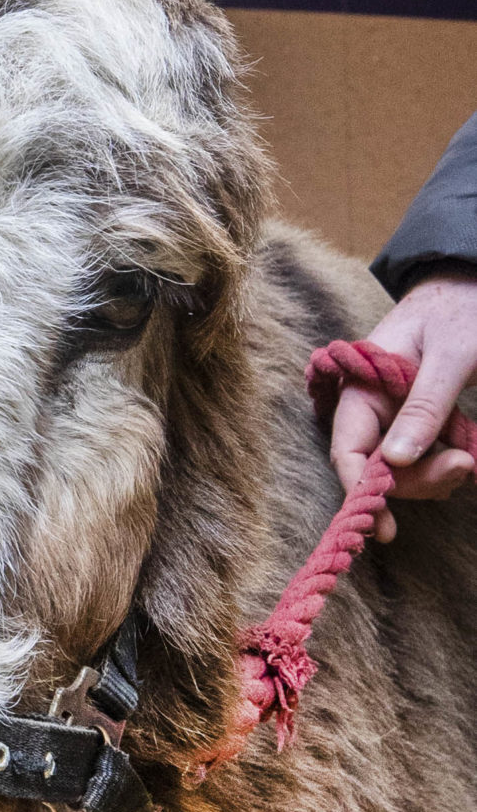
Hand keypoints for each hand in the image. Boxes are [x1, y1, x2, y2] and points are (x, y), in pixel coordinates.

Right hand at [329, 270, 476, 540]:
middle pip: (376, 468)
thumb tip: (394, 463)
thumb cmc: (460, 310)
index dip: (360, 489)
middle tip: (463, 468)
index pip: (347, 449)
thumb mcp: (448, 356)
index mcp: (362, 387)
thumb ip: (423, 407)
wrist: (471, 285)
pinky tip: (465, 455)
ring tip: (470, 459)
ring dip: (434, 476)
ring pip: (400, 470)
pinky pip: (421, 459)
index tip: (383, 525)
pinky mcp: (416, 423)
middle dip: (417, 479)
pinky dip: (443, 466)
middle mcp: (372, 407)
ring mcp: (393, 417)